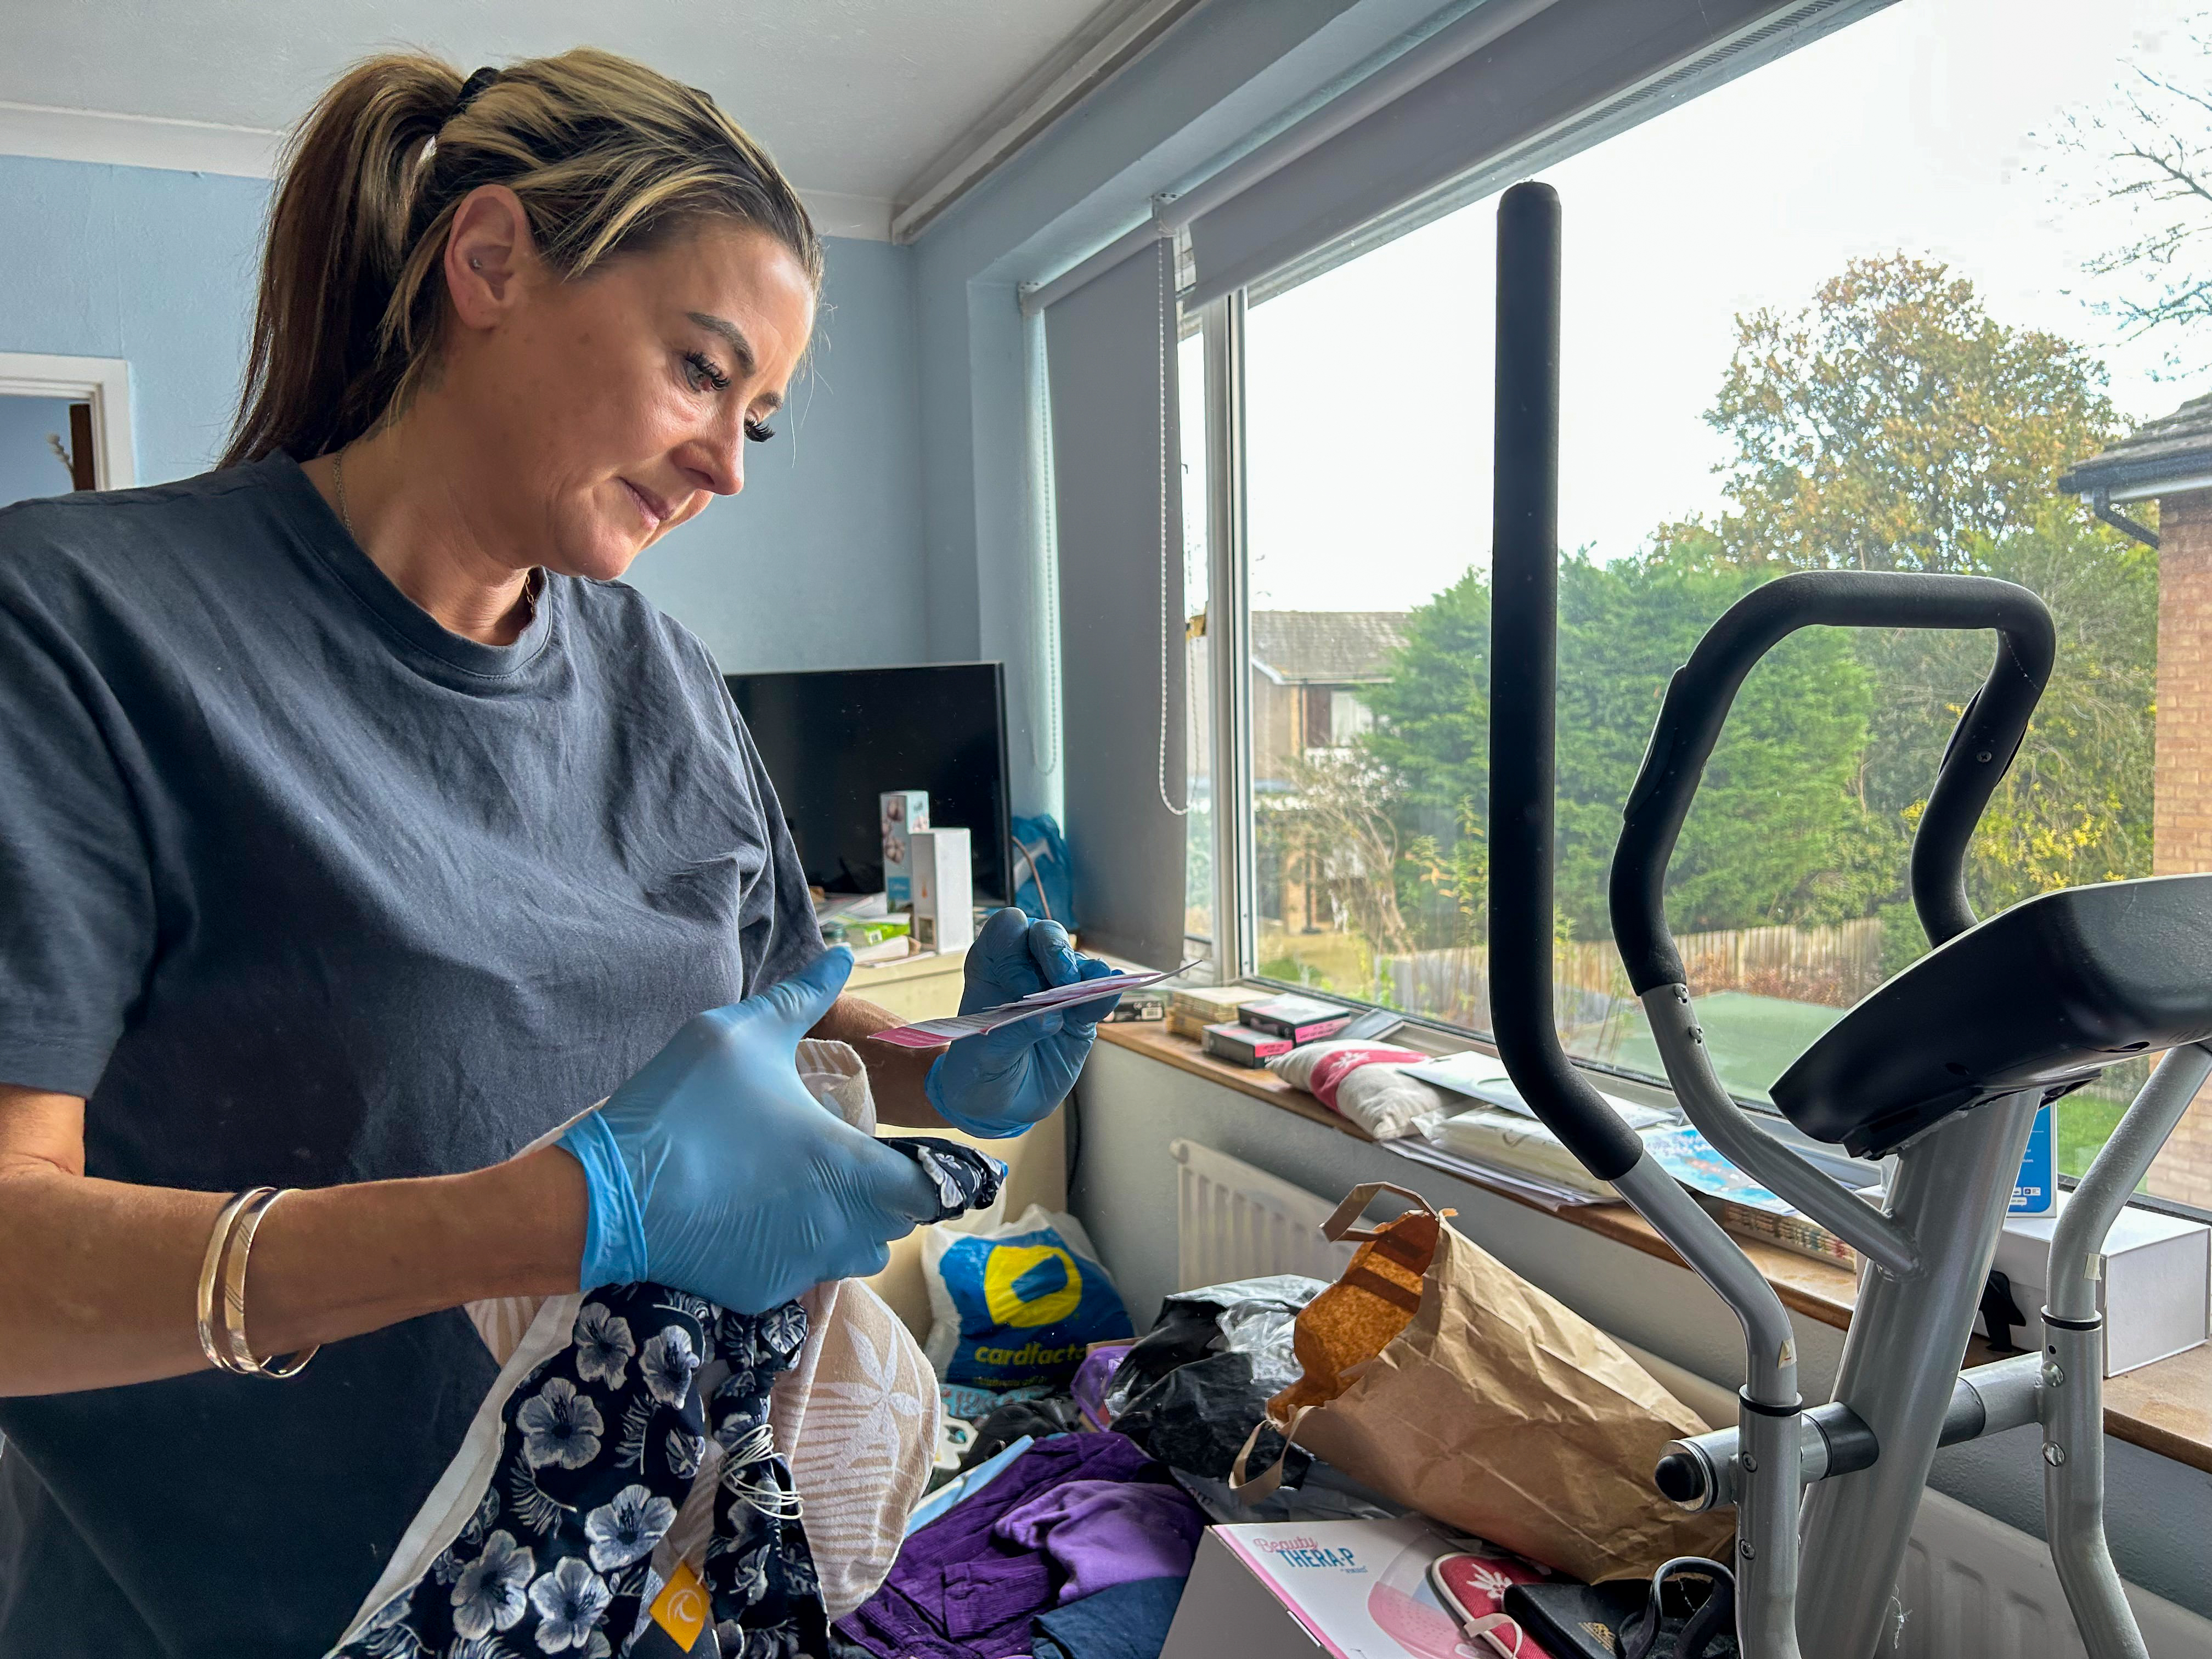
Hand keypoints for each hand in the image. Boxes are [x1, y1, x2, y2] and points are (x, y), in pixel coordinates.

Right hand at [557, 948, 938, 1313]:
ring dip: (847, 1227)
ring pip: (856, 1255)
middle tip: (840, 1160)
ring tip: (805, 1189)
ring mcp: (801, 1268)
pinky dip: (795, 1252)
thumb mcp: (741, 1033)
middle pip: (895, 1224)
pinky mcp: (762, 1294)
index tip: (893, 1150)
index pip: (929, 1189)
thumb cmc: (681, 1107)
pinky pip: (804, 1276)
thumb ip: (803, 997)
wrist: (603, 1195)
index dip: (922, 1170)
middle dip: (882, 1196)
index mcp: (848, 1167)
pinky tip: (756, 1219)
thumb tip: (843, 955)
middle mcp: (839, 1228)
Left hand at [924, 908, 1121, 1137]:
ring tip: (1085, 994)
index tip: (1020, 988)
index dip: (1015, 949)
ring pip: (1077, 960)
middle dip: (1056, 951)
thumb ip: (1013, 1033)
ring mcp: (1056, 990)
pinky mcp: (1081, 1014)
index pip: (1005, 930)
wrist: (999, 1107)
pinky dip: (1107, 993)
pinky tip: (1108, 998)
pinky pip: (1100, 993)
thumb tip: (1051, 1017)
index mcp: (991, 969)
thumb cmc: (978, 1074)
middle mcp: (1025, 970)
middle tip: (1062, 982)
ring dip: (1085, 972)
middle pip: (1045, 934)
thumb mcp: (984, 1057)